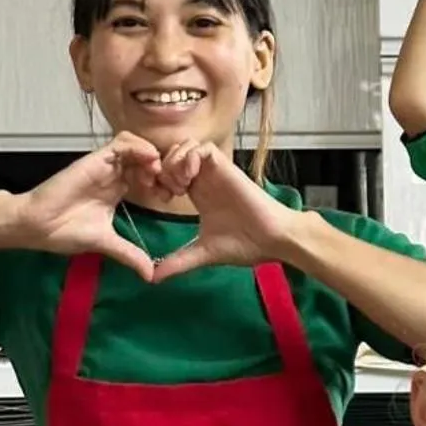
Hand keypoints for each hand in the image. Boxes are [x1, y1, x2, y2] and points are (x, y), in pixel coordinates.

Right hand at [14, 135, 163, 278]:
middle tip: (169, 186)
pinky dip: (140, 149)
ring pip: (137, 146)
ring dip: (153, 157)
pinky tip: (148, 165)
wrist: (37, 226)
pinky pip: (123, 143)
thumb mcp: (105, 243)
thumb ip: (129, 254)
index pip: (147, 175)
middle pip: (146, 158)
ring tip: (156, 177)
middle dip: (164, 168)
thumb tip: (150, 276)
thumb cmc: (65, 232)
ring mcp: (105, 165)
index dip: (163, 182)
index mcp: (117, 189)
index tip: (170, 197)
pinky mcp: (96, 159)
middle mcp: (113, 174)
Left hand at [148, 142, 295, 280]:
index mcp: (198, 194)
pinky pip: (202, 148)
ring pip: (185, 146)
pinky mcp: (226, 167)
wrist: (273, 239)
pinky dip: (190, 158)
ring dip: (175, 162)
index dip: (158, 180)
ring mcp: (215, 172)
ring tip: (179, 185)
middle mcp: (205, 179)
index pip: (169, 172)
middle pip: (173, 154)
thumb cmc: (245, 244)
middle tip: (166, 190)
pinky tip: (189, 178)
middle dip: (162, 168)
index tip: (160, 198)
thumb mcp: (203, 253)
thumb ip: (178, 262)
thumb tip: (152, 279)